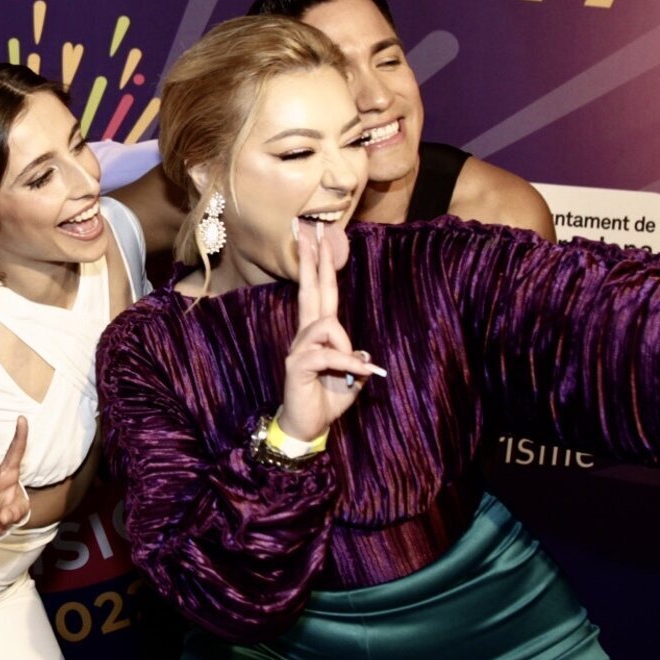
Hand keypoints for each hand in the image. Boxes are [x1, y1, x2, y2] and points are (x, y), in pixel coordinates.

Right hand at [279, 219, 383, 440]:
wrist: (308, 427)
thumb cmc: (327, 400)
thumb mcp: (351, 379)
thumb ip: (355, 360)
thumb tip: (363, 353)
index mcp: (319, 335)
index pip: (321, 293)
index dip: (321, 266)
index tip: (319, 239)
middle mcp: (306, 336)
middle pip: (310, 291)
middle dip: (313, 261)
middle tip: (312, 231)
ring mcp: (299, 349)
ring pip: (326, 325)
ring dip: (345, 346)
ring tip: (352, 370)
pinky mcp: (297, 365)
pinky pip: (326, 353)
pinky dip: (345, 362)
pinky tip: (357, 374)